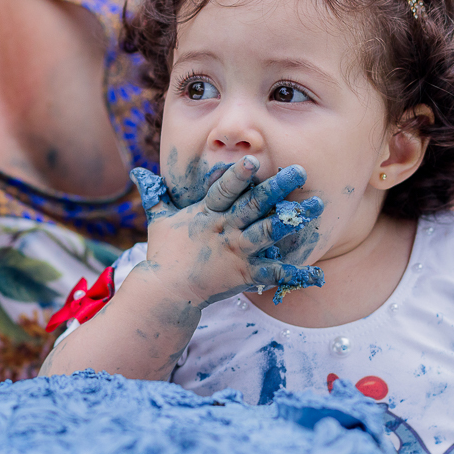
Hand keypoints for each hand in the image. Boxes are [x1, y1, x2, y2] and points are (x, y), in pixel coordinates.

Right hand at [130, 156, 323, 306]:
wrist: (165, 293)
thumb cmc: (163, 254)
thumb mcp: (158, 220)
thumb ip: (154, 194)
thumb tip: (137, 171)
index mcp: (206, 213)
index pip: (223, 190)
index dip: (237, 175)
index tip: (252, 160)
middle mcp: (223, 230)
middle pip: (254, 205)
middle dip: (277, 187)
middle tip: (300, 171)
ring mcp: (235, 252)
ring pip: (268, 232)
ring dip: (293, 218)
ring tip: (316, 205)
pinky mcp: (243, 274)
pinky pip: (272, 272)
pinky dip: (294, 273)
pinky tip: (315, 272)